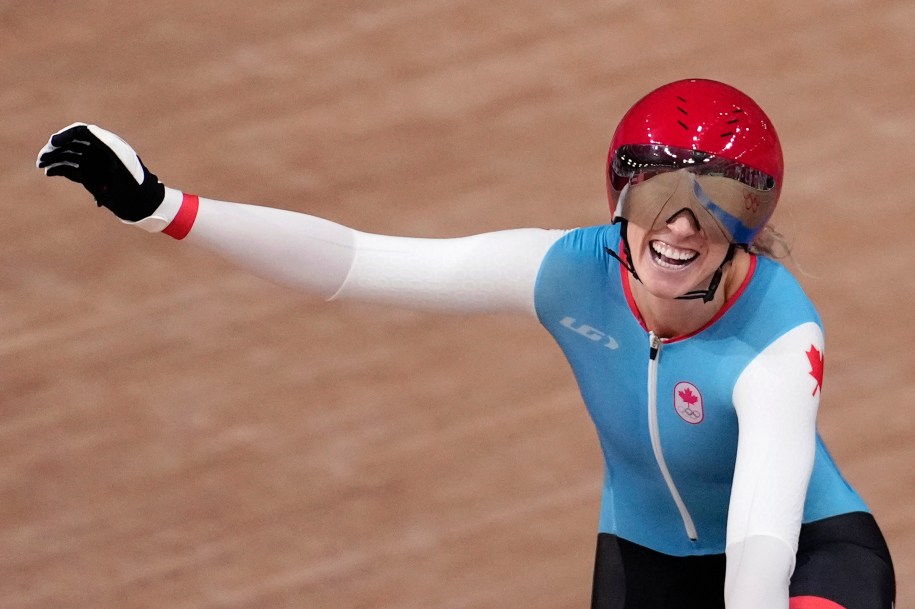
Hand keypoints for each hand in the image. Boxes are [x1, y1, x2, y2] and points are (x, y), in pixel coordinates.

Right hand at [37, 123, 164, 221]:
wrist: (143, 205)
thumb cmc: (137, 184)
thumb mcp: (124, 163)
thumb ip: (108, 144)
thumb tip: (88, 129)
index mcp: (107, 145)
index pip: (82, 132)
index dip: (66, 134)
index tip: (54, 142)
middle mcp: (98, 153)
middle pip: (71, 143)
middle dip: (55, 148)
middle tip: (42, 158)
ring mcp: (93, 165)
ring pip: (68, 156)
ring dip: (53, 158)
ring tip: (41, 165)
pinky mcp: (89, 178)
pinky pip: (70, 170)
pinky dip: (58, 170)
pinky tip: (49, 173)